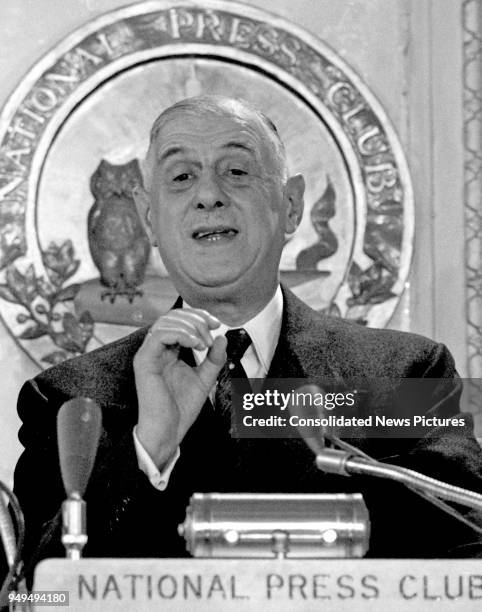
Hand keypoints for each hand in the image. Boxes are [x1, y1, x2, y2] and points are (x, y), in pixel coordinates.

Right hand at [133, 308, 226, 468]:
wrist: (168, 431)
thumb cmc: (181, 408)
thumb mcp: (205, 379)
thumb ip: (214, 359)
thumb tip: (221, 338)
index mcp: (168, 351)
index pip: (179, 320)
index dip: (199, 316)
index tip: (217, 324)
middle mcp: (156, 350)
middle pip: (172, 316)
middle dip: (196, 318)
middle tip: (212, 330)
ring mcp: (148, 354)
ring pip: (165, 322)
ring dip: (190, 326)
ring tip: (203, 343)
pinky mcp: (144, 361)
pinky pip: (159, 335)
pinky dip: (180, 334)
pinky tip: (195, 344)